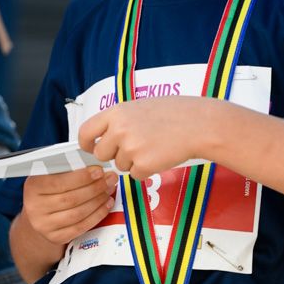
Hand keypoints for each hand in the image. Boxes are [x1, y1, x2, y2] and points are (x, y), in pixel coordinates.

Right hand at [21, 166, 114, 244]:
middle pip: (70, 199)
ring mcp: (44, 225)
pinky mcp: (55, 237)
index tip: (99, 171)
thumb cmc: (48, 189)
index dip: (81, 177)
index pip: (59, 182)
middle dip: (95, 188)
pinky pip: (80, 227)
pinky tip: (106, 205)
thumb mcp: (50, 175)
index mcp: (32, 187)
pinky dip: (97, 215)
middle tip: (110, 179)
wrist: (38, 214)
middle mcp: (35, 208)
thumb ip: (67, 170)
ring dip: (98, 201)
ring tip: (109, 190)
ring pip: (78, 214)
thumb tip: (94, 166)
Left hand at [77, 97, 218, 181]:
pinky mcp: (143, 165)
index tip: (91, 147)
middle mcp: (119, 130)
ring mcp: (130, 148)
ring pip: (120, 166)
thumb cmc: (173, 113)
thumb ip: (119, 121)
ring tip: (153, 146)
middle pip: (101, 154)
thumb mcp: (139, 107)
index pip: (85, 132)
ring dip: (133, 162)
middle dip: (113, 155)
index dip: (86, 143)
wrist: (198, 124)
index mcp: (116, 112)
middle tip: (133, 148)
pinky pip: (136, 175)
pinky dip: (146, 171)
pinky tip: (160, 156)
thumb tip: (103, 136)